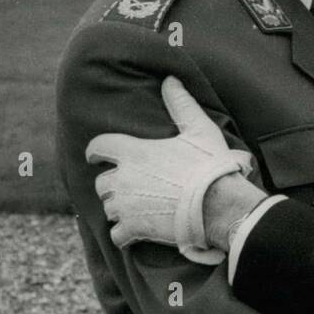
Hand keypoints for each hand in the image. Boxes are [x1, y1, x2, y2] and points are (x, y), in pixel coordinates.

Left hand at [86, 76, 262, 264]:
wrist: (218, 206)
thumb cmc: (210, 166)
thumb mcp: (199, 130)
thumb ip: (181, 104)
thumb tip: (171, 79)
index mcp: (133, 152)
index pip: (99, 147)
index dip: (95, 152)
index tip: (95, 157)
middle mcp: (122, 179)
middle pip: (102, 183)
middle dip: (112, 185)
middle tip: (130, 188)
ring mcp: (125, 206)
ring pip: (108, 209)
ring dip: (118, 210)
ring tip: (136, 210)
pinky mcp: (133, 229)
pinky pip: (116, 235)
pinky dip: (124, 235)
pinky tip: (134, 234)